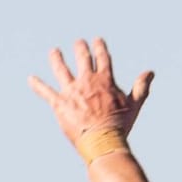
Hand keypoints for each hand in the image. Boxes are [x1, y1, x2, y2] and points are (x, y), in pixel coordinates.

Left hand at [29, 37, 154, 150]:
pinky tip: (31, 79)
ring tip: (54, 52)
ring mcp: (71, 92)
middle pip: (82, 59)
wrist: (102, 141)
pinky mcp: (59, 104)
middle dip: (80, 49)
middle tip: (78, 43)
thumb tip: (150, 72)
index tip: (97, 40)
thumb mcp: (135, 104)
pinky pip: (46, 92)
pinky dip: (37, 85)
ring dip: (57, 59)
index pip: (102, 58)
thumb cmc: (120, 125)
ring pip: (61, 70)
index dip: (99, 47)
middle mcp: (87, 82)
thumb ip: (141, 87)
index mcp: (105, 80)